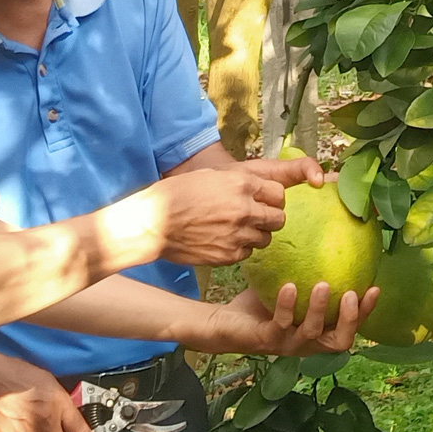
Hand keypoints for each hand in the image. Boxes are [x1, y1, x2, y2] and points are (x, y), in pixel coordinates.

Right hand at [153, 157, 318, 265]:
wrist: (153, 223)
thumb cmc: (177, 194)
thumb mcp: (210, 176)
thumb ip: (238, 182)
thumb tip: (257, 189)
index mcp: (242, 184)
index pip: (279, 193)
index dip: (273, 198)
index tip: (265, 201)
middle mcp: (245, 209)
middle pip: (279, 218)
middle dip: (271, 217)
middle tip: (258, 218)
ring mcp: (238, 234)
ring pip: (266, 238)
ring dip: (257, 234)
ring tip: (240, 231)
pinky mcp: (229, 255)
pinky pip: (248, 253)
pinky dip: (241, 248)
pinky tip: (226, 241)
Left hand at [217, 282, 377, 356]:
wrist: (225, 321)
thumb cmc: (262, 303)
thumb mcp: (290, 285)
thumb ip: (308, 271)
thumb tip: (328, 235)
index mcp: (318, 332)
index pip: (349, 327)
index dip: (365, 312)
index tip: (375, 287)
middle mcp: (307, 342)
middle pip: (340, 341)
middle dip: (350, 319)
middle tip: (352, 294)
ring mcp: (288, 344)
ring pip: (312, 333)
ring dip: (320, 309)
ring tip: (323, 285)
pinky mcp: (267, 340)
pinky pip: (281, 323)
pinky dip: (287, 305)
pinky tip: (289, 286)